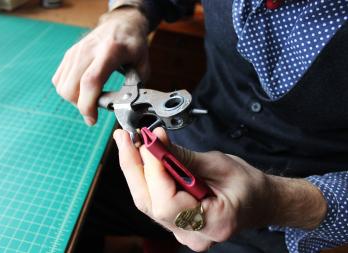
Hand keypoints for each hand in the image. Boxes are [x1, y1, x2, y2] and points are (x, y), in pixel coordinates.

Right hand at [52, 8, 149, 124]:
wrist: (120, 23)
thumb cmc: (132, 44)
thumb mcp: (143, 63)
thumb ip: (136, 85)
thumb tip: (128, 105)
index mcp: (110, 51)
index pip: (91, 81)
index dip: (88, 105)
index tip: (92, 119)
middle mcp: (88, 51)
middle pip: (71, 88)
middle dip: (81, 106)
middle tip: (95, 109)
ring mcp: (75, 52)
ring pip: (62, 87)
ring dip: (74, 100)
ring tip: (91, 98)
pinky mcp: (68, 55)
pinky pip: (59, 81)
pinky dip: (68, 91)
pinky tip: (83, 90)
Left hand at [113, 128, 327, 250]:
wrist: (258, 202)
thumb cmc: (248, 185)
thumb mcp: (220, 164)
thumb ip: (183, 157)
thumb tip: (155, 142)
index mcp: (213, 223)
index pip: (168, 203)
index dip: (154, 171)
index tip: (147, 140)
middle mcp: (193, 235)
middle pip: (149, 203)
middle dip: (133, 166)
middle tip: (124, 138)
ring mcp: (182, 232)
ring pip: (146, 201)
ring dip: (135, 169)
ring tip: (128, 142)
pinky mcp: (175, 223)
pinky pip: (152, 200)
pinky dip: (144, 176)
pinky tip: (140, 157)